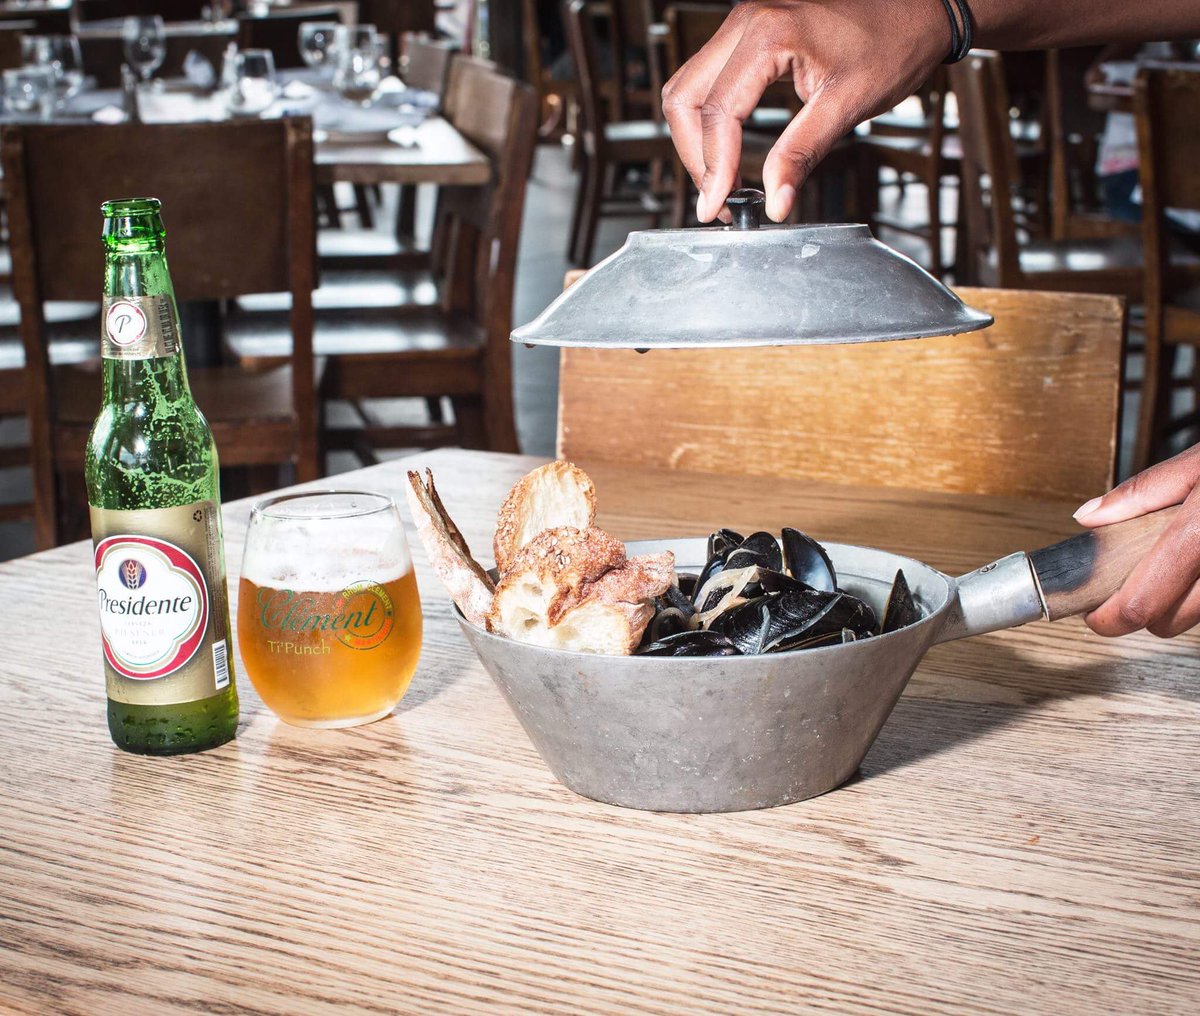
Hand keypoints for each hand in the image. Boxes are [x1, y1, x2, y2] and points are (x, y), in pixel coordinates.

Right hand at [661, 0, 947, 222]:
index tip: (719, 206)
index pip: (719, 112)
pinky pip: (706, 81)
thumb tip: (775, 201)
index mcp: (769, 34)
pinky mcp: (747, 37)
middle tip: (720, 198)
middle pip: (685, 99)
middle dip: (697, 156)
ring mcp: (742, 26)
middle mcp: (746, 22)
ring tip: (721, 180)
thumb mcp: (848, 105)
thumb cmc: (892, 43)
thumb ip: (803, 153)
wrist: (915, 11)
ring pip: (687, 90)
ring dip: (695, 140)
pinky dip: (708, 122)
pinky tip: (726, 152)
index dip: (714, 167)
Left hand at [1074, 444, 1199, 637]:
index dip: (1110, 617)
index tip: (1096, 613)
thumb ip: (1144, 492)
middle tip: (1127, 585)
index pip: (1144, 602)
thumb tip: (1090, 517)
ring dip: (1178, 604)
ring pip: (1197, 618)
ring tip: (1174, 565)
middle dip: (1143, 611)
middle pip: (1169, 623)